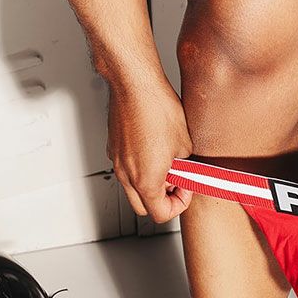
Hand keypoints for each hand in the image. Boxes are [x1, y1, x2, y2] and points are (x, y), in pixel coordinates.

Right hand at [106, 72, 192, 223]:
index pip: (161, 214)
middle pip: (143, 208)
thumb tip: (184, 170)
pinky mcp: (113, 148)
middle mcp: (127, 175)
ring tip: (165, 164)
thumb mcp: (185, 144)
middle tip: (175, 183)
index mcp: (146, 181)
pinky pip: (125, 169)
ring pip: (132, 189)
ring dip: (149, 185)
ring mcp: (117, 162)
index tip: (185, 189)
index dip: (178, 205)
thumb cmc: (157, 109)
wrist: (135, 83)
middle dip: (161, 201)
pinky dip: (138, 169)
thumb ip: (184, 166)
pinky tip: (151, 150)